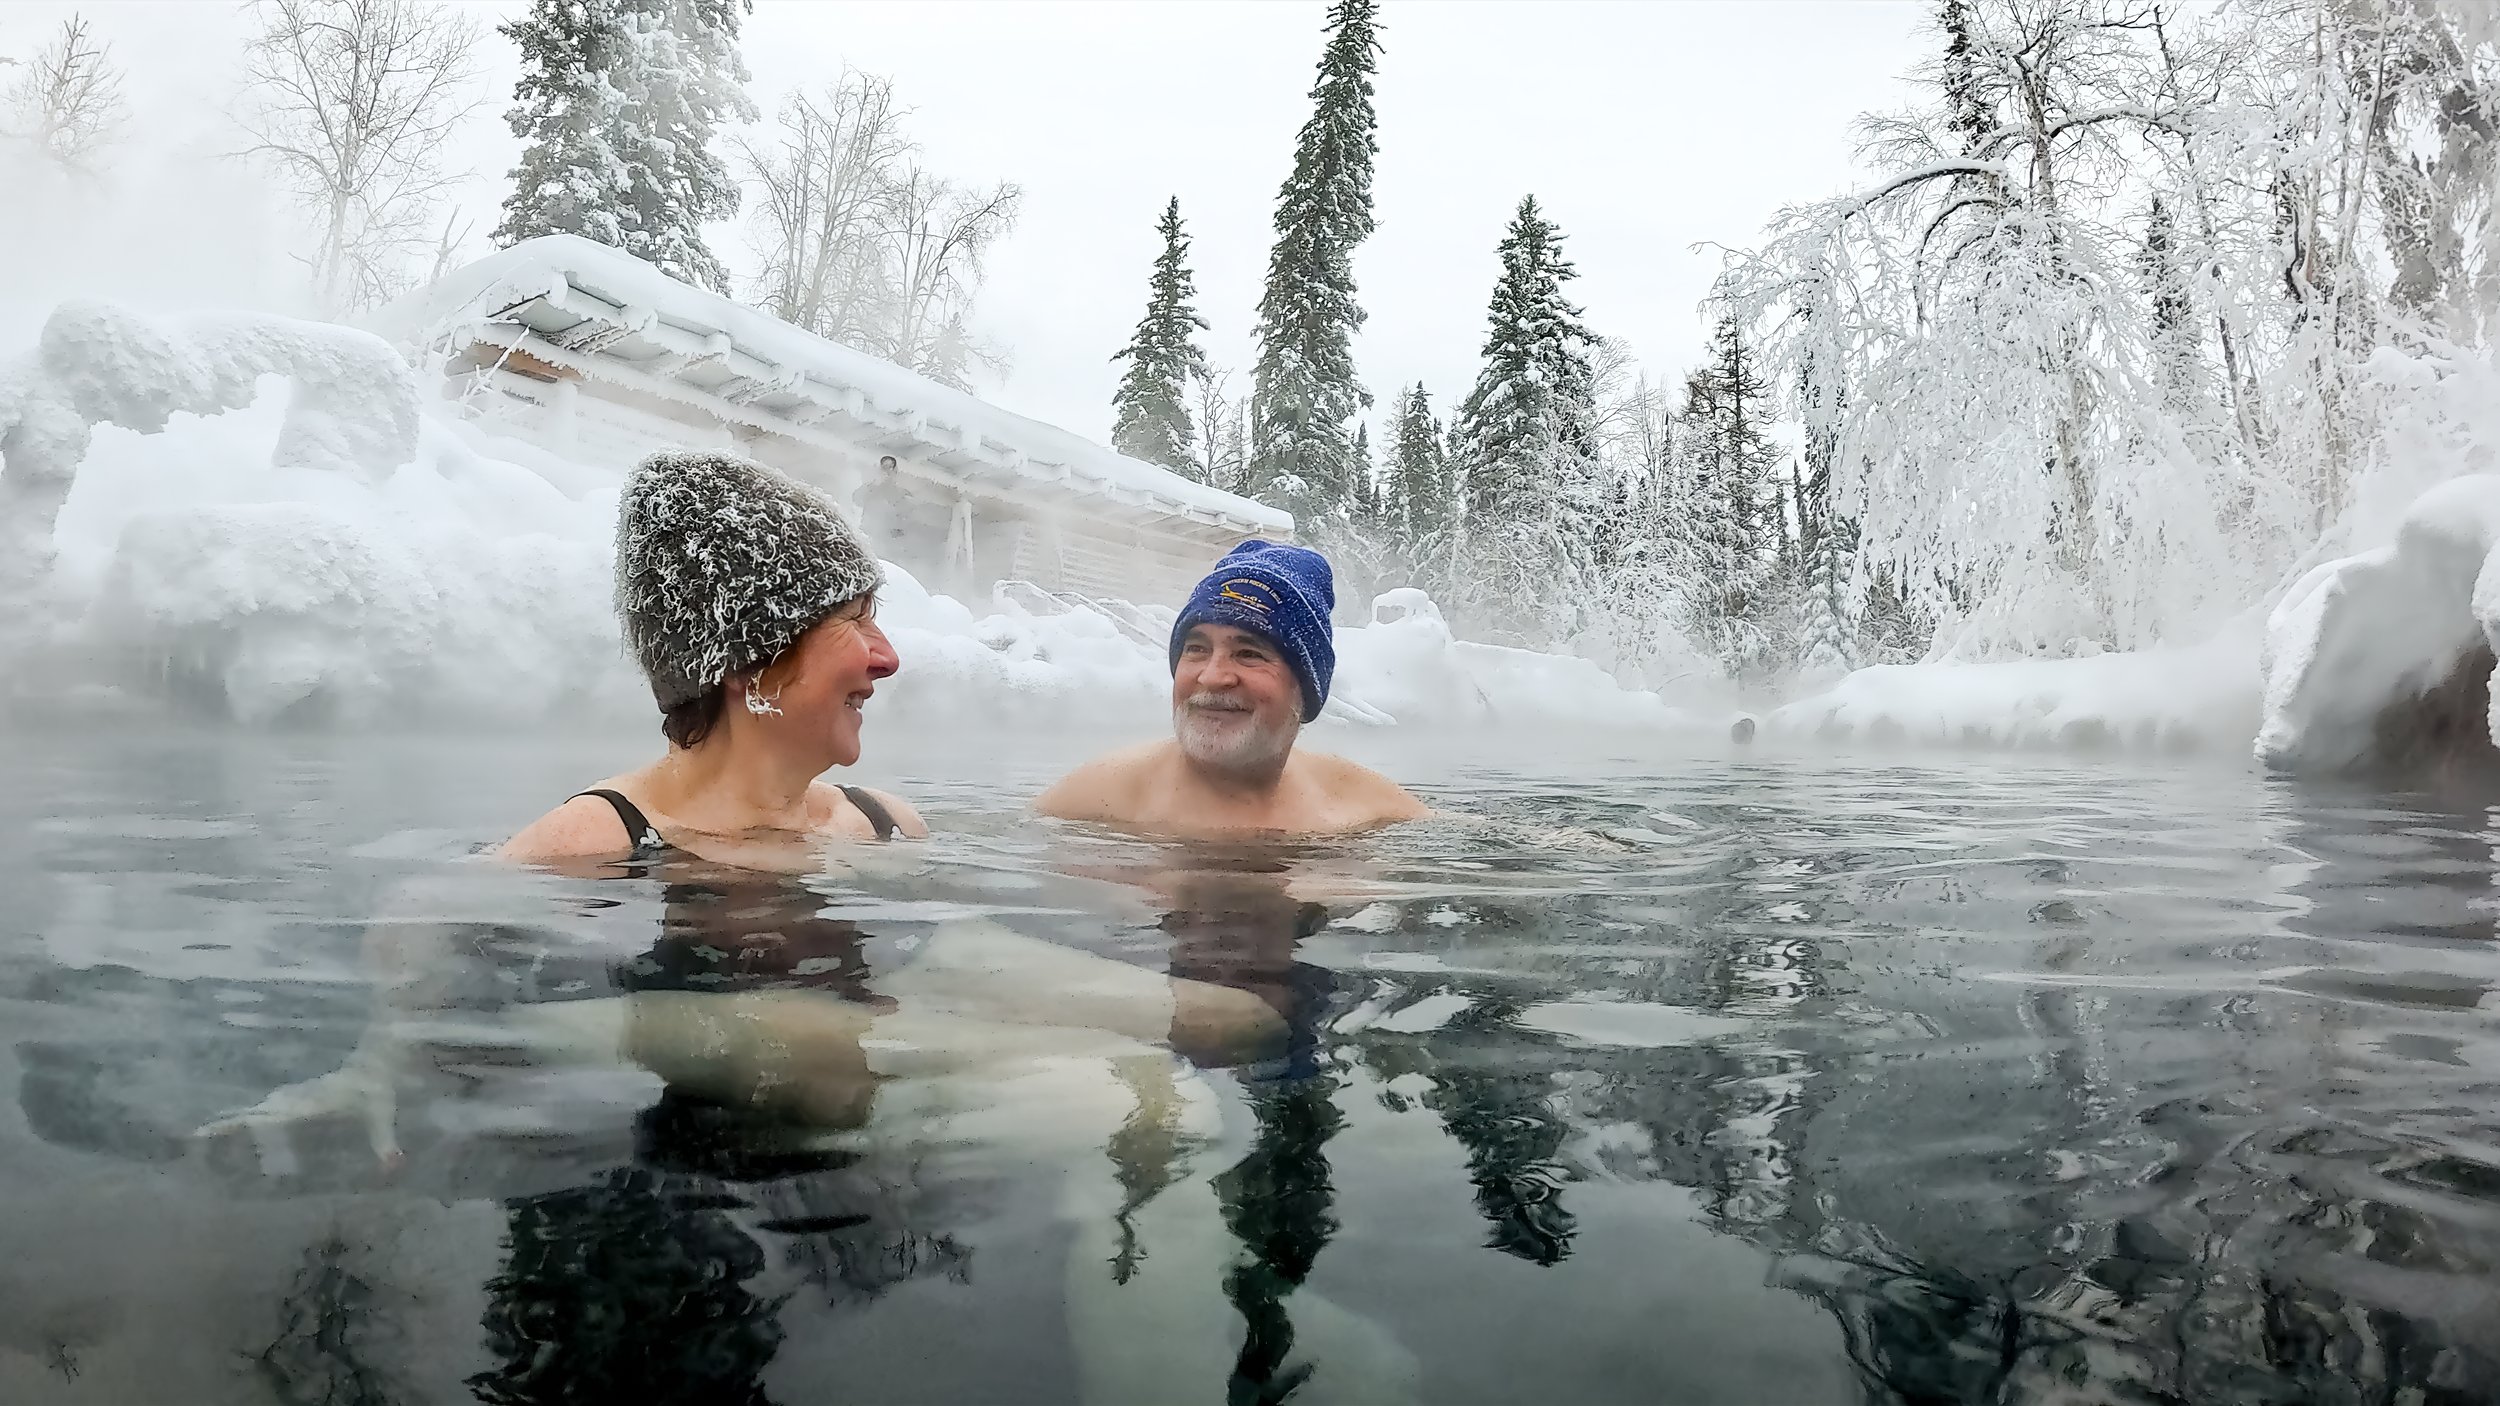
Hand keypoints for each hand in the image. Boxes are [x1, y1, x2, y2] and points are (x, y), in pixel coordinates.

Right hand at [193, 1037, 402, 1172]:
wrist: (376, 1059)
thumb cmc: (376, 1090)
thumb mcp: (381, 1115)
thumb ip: (385, 1142)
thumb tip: (394, 1165)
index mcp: (307, 1105)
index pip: (267, 1117)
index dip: (240, 1125)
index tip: (209, 1130)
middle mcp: (295, 1099)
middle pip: (253, 1112)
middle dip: (225, 1125)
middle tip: (191, 1137)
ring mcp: (294, 1095)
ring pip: (257, 1108)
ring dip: (233, 1120)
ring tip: (201, 1134)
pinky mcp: (298, 1094)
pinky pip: (268, 1106)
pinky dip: (250, 1115)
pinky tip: (238, 1123)